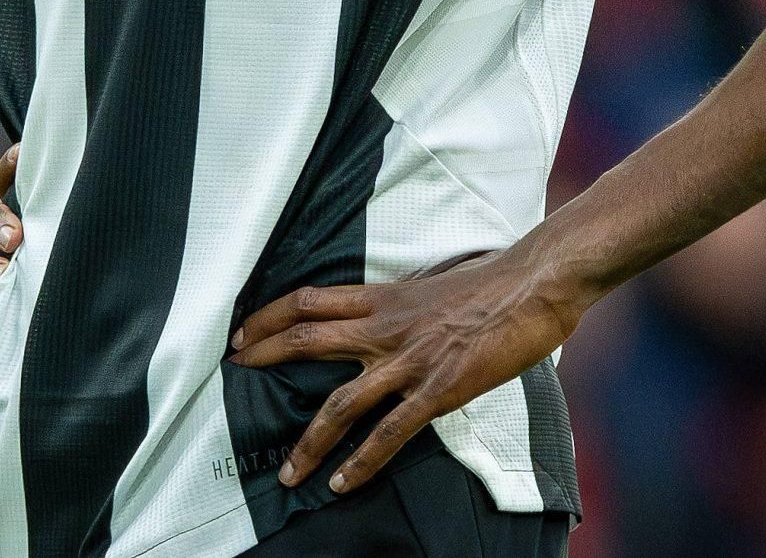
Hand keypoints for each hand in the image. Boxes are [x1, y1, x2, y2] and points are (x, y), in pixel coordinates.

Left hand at [226, 240, 591, 496]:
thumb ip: (399, 307)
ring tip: (289, 474)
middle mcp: (385, 327)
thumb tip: (382, 321)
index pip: (308, 300)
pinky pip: (390, 432)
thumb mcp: (430, 288)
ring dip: (309, 441)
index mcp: (382, 297)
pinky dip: (362, 461)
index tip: (242, 331)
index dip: (268, 316)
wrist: (533, 284)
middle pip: (306, 340)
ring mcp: (409, 360)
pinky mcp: (437, 389)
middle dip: (264, 358)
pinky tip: (342, 482)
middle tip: (233, 375)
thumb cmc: (491, 283)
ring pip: (341, 403)